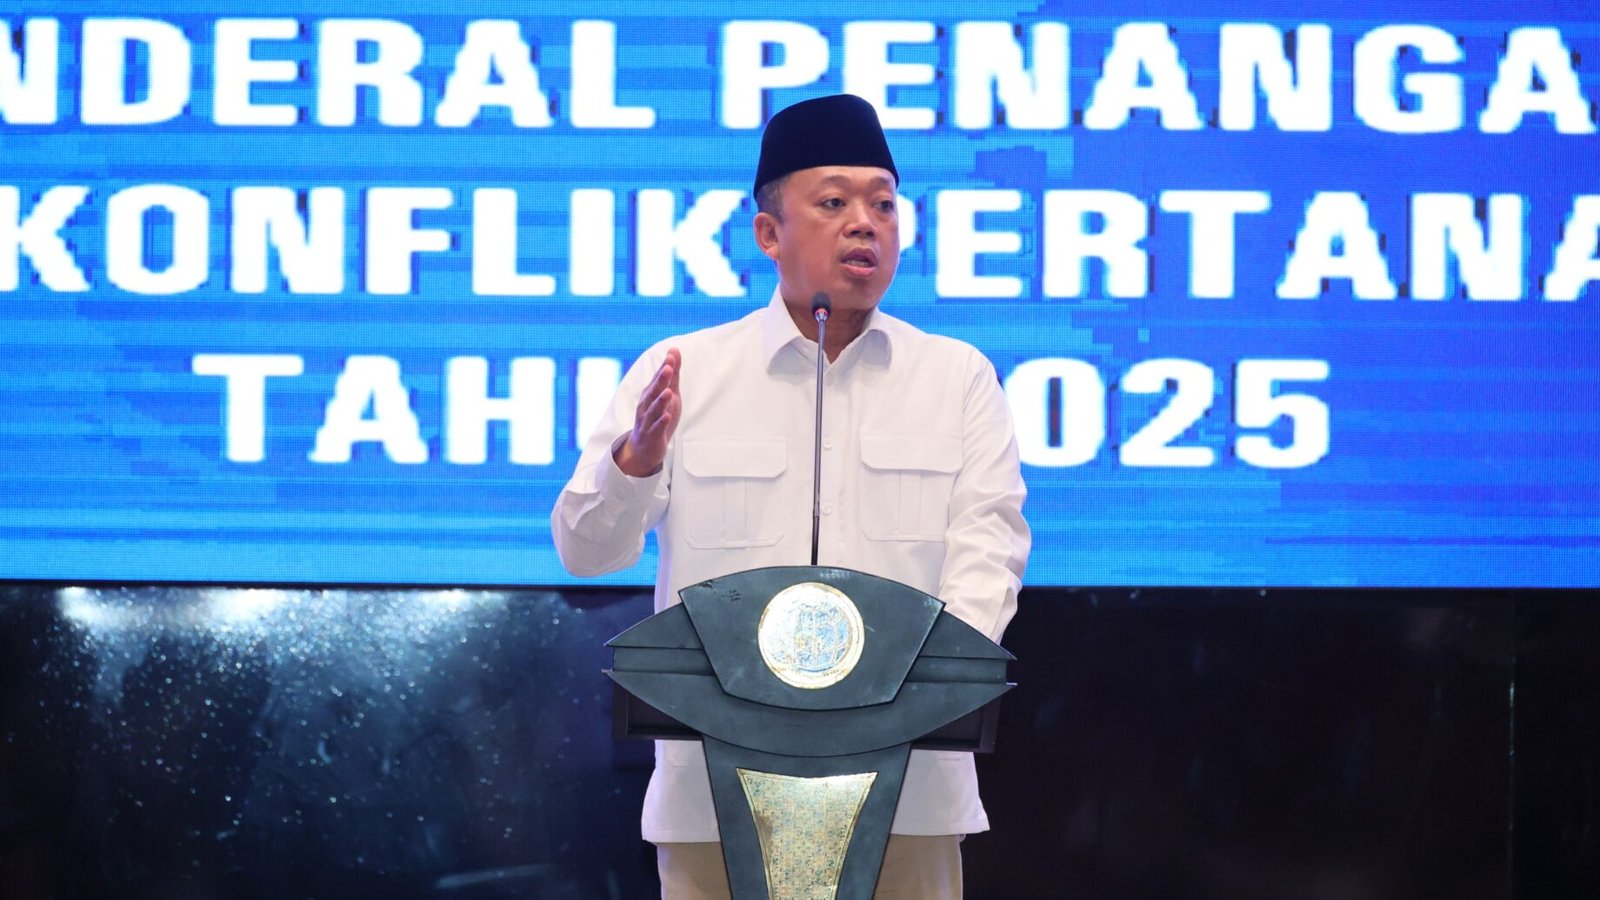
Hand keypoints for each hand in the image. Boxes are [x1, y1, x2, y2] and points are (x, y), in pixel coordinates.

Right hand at [614, 348, 679, 476]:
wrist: (644, 447)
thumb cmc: (657, 416)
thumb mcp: (668, 394)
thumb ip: (672, 374)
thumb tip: (674, 350)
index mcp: (650, 394)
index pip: (657, 379)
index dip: (664, 368)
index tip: (671, 356)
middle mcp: (646, 406)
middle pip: (653, 391)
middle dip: (660, 380)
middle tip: (668, 368)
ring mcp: (648, 421)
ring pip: (654, 410)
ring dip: (660, 401)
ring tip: (668, 392)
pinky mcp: (652, 435)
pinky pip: (656, 428)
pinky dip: (661, 422)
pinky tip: (667, 416)